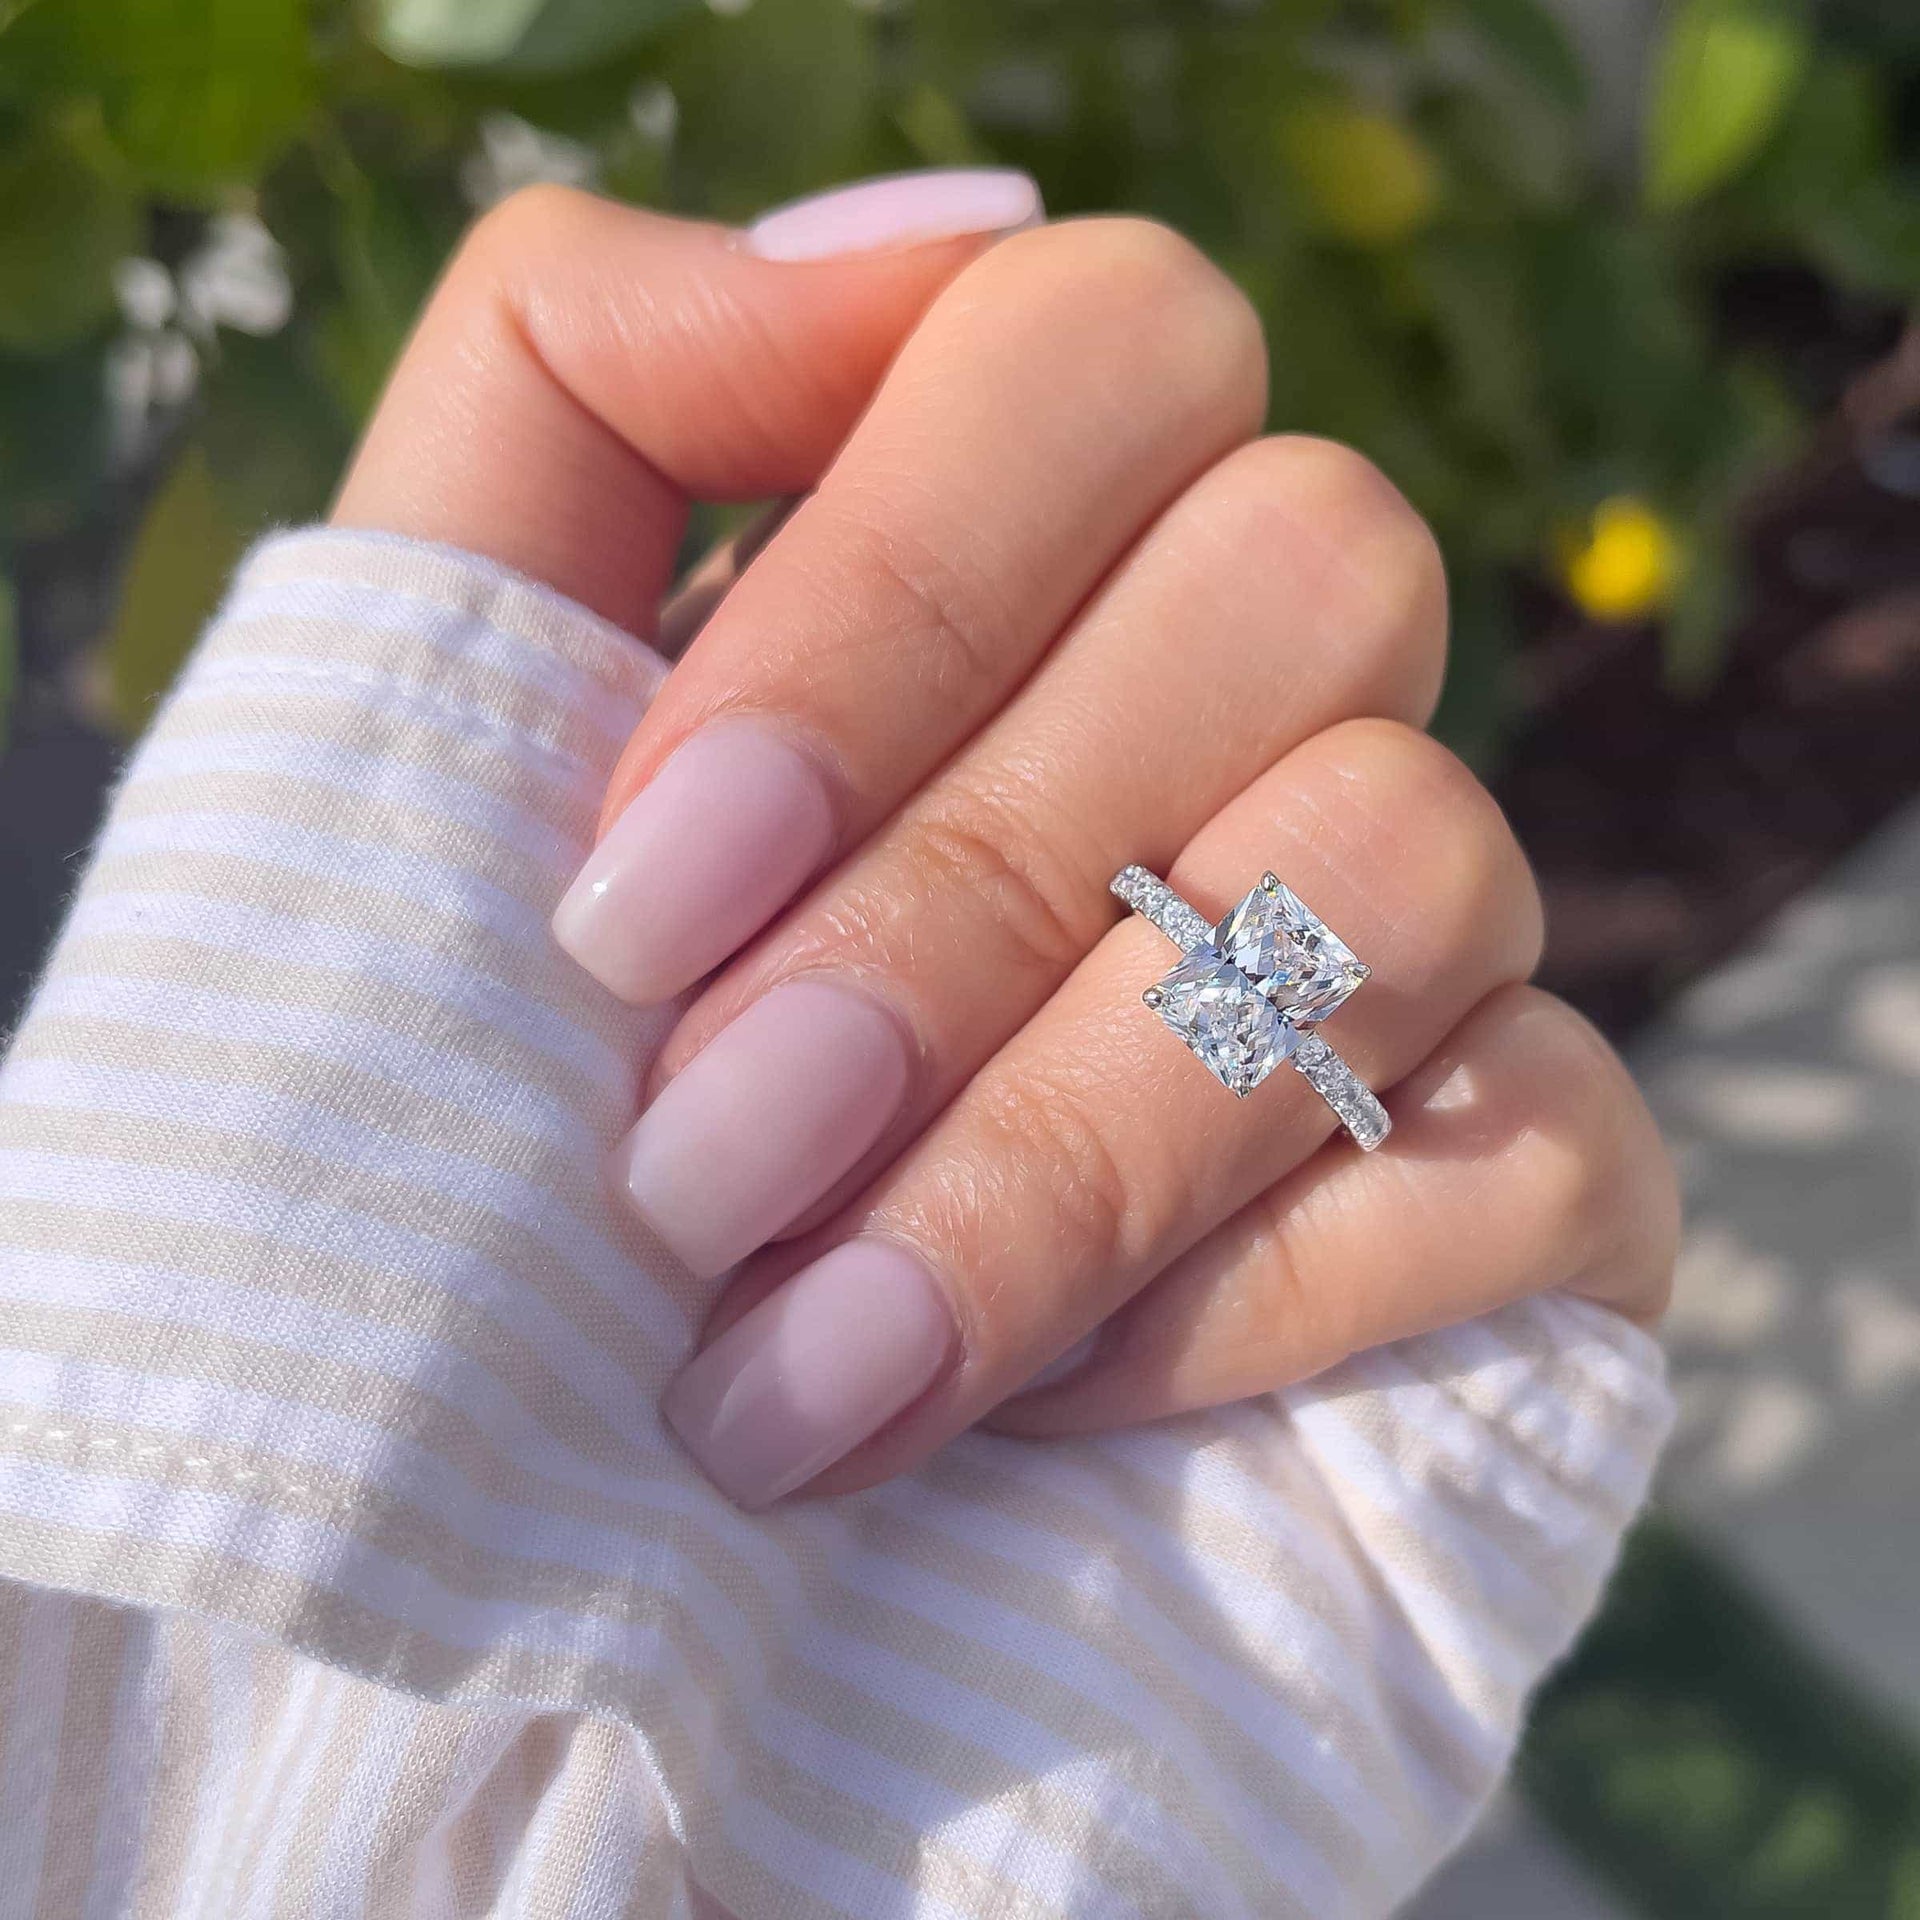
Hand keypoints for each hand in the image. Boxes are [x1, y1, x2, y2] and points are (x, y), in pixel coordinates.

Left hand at [334, 171, 1676, 1510]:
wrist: (579, 1520)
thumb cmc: (490, 1118)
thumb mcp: (442, 721)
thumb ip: (584, 386)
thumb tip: (929, 240)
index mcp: (1040, 538)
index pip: (1104, 343)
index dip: (886, 596)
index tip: (634, 904)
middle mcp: (1274, 691)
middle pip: (1307, 563)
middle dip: (962, 900)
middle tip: (693, 1176)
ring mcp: (1439, 935)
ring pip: (1415, 850)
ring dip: (1069, 1139)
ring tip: (796, 1387)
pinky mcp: (1546, 1179)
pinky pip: (1525, 1150)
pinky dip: (1241, 1308)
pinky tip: (1027, 1427)